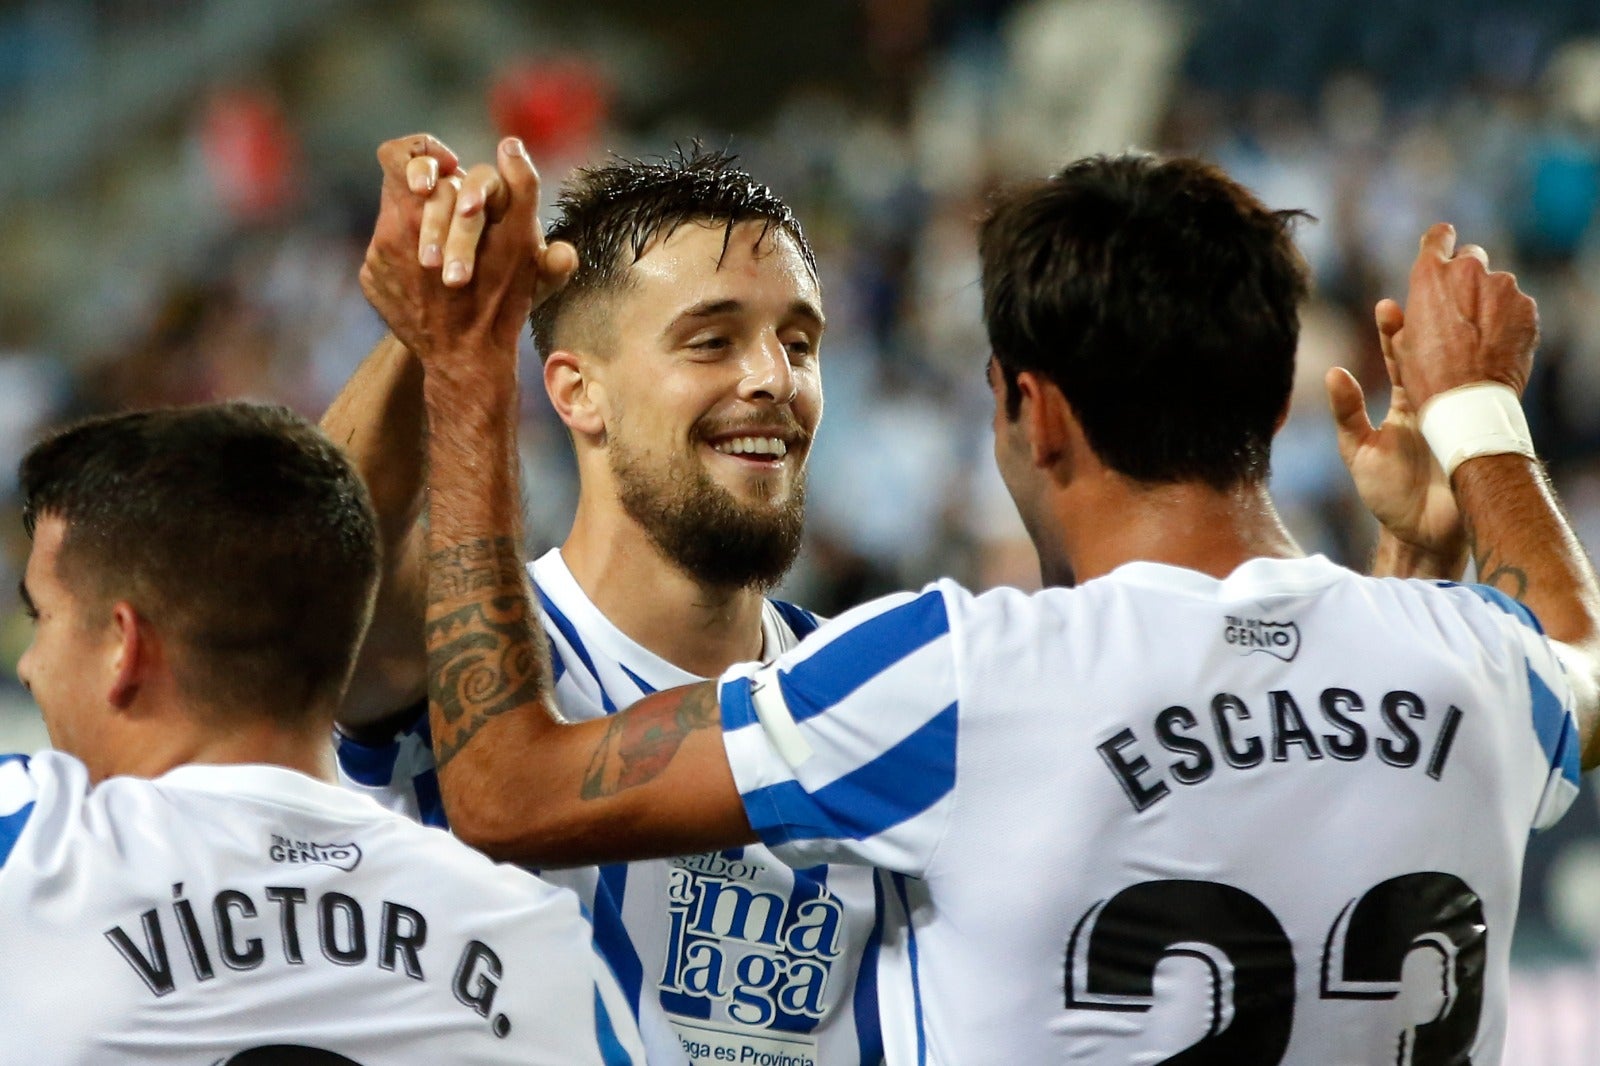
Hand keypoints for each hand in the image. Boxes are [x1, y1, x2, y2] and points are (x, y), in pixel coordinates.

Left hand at [360, 134, 577, 367]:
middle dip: (434, 200)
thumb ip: (521, 186)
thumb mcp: (522, 242)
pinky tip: (434, 283)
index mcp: (418, 211)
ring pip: (396, 221)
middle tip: (462, 220)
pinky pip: (387, 253)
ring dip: (424, 229)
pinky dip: (410, 259)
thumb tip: (510, 145)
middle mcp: (388, 230)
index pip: (398, 155)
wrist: (466, 359)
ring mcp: (375, 259)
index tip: (449, 173)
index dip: (425, 155)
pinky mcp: (371, 282)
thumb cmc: (500, 300)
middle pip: (402, 189)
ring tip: (453, 256)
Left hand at [1326, 302, 1464, 561]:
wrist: (1419, 534)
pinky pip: (1483, 402)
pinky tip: (1481, 355)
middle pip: (1435, 356)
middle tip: (1424, 295)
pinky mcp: (1478, 434)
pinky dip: (1481, 379)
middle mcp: (1435, 403)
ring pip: (1459, 372)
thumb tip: (1332, 371)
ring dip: (1456, 345)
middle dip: (1430, 325)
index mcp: (1405, 403)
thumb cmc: (1386, 493)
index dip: (1393, 332)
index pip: (1399, 357)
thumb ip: (1347, 413)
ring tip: (1449, 315)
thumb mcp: (1358, 451)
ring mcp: (1459, 417)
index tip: (1388, 305)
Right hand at [1385, 223, 1538, 408]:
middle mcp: (1469, 271)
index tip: (1441, 247)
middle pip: (1471, 257)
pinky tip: (1496, 346)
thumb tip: (1402, 305)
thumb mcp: (1402, 343)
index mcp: (1431, 275)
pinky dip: (1508, 320)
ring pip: (1495, 285)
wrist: (1469, 403)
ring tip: (1478, 338)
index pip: (1439, 235)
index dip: (1439, 242)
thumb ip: (1407, 314)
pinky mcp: (1527, 307)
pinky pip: (1515, 306)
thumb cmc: (1426, 376)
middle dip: (1465, 276)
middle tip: (1458, 308)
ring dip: (1488, 302)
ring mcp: (1503, 287)